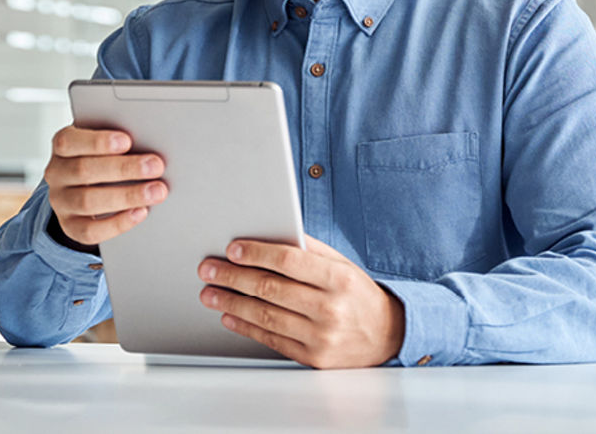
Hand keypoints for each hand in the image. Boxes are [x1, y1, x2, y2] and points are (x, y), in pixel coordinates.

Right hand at [43, 125, 167, 245]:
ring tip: (156, 191)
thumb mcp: (105, 141)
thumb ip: (119, 140)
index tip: (127, 141)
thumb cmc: (104, 155)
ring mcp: (61, 202)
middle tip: (155, 166)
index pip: (69, 142)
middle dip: (123, 168)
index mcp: (62, 146)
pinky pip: (90, 231)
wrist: (88, 185)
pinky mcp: (70, 226)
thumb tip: (150, 140)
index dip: (97, 142)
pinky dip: (118, 223)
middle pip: (83, 171)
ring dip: (127, 196)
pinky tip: (141, 212)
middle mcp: (56, 174)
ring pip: (87, 202)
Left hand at [197, 235, 404, 368]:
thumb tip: (268, 236)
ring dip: (232, 302)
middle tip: (208, 269)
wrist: (387, 336)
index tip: (232, 249)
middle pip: (271, 288)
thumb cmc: (357, 295)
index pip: (290, 261)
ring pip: (266, 316)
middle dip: (233, 277)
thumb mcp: (342, 265)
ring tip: (210, 292)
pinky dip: (246, 326)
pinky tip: (229, 315)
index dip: (257, 253)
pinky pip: (271, 340)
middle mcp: (330, 308)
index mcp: (339, 279)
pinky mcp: (313, 359)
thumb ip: (309, 250)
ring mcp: (321, 337)